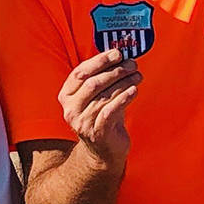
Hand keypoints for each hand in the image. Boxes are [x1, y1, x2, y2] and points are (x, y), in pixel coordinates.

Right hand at [58, 49, 141, 166]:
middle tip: (132, 64)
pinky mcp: (97, 132)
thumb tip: (122, 55)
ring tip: (137, 76)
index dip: (99, 61)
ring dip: (124, 82)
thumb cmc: (102, 117)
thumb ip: (103, 77)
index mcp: (67, 96)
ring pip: (104, 95)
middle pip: (92, 83)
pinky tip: (134, 90)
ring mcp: (83, 122)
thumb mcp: (98, 96)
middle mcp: (71, 109)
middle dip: (115, 70)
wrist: (104, 151)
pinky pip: (111, 110)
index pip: (80, 72)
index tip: (117, 53)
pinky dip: (124, 97)